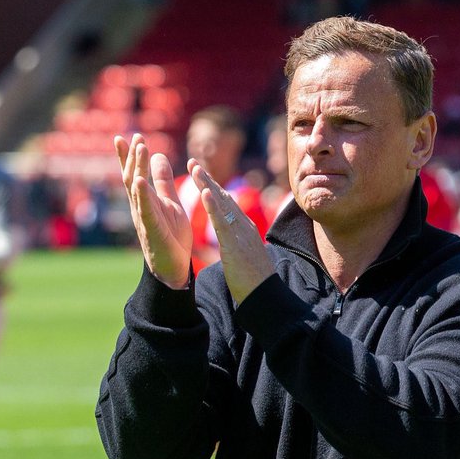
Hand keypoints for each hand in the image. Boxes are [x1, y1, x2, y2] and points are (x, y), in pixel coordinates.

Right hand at [115, 134, 191, 288]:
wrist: (173, 267)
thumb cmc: (170, 235)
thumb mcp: (169, 202)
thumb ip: (163, 181)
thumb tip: (158, 156)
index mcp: (145, 199)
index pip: (135, 172)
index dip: (130, 155)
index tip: (129, 135)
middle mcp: (140, 207)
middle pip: (133, 176)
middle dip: (133, 156)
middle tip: (136, 136)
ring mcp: (144, 218)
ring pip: (138, 189)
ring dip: (138, 167)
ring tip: (139, 148)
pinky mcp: (152, 230)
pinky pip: (146, 210)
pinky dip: (142, 196)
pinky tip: (139, 181)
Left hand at [188, 159, 274, 302]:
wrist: (265, 295)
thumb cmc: (255, 283)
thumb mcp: (244, 259)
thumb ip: (238, 248)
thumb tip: (233, 246)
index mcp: (245, 230)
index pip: (228, 205)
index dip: (214, 189)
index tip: (202, 176)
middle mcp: (244, 226)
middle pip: (224, 197)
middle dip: (208, 179)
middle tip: (193, 163)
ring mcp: (240, 233)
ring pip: (222, 203)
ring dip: (208, 184)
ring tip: (195, 168)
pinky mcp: (235, 243)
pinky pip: (222, 221)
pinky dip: (213, 205)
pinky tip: (205, 192)